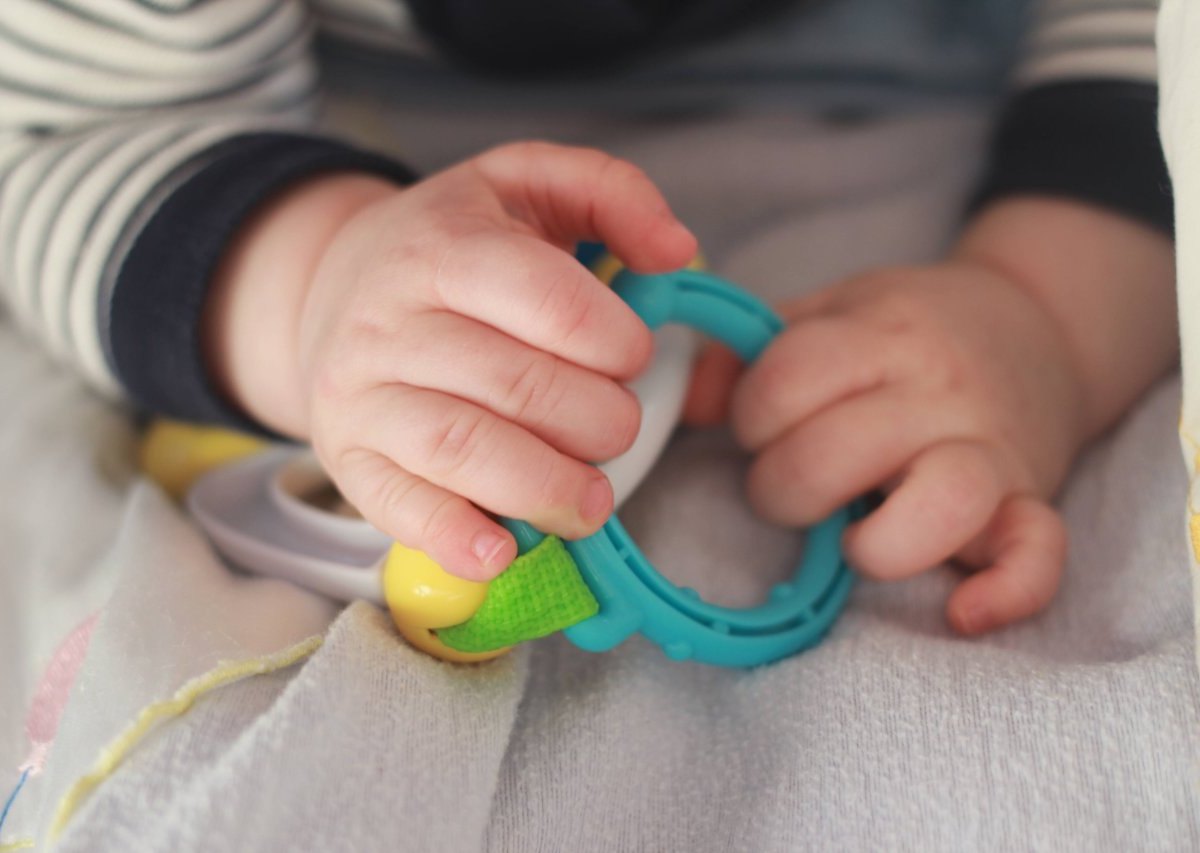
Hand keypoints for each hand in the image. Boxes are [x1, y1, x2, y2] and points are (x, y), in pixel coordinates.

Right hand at [206, 142, 696, 579]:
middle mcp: (390, 318)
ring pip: (461, 449)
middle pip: (516, 385)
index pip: (549, 303)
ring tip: (592, 502)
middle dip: (597, 421)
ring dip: (546, 488)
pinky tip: (502, 552)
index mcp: (445, 244)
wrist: (331, 284)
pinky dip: (454, 537)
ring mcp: (361, 393)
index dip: (615, 343)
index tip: (632, 357)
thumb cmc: (453, 242)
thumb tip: (676, 249)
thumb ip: (612, 192)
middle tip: (618, 427)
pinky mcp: (347, 456)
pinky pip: (397, 506)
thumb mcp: (525, 182)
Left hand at [687, 261, 1084, 632]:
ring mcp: (991, 449)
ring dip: (875, 542)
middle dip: (784, 485)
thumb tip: (692, 400)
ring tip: (852, 540)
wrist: (1038, 326)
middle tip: (796, 482)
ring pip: (943, 501)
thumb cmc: (908, 332)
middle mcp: (938, 390)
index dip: (752, 415)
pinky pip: (1038, 556)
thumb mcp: (829, 314)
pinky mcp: (1032, 501)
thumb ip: (753, 352)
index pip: (787, 380)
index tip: (766, 424)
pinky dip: (1005, 593)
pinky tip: (960, 612)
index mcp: (880, 334)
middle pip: (835, 452)